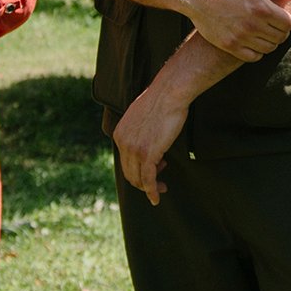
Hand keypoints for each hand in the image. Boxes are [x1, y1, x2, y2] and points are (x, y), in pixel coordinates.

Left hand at [113, 71, 190, 205]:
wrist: (170, 92)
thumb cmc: (163, 100)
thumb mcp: (144, 116)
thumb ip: (140, 130)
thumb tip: (149, 140)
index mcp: (120, 134)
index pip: (126, 161)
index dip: (140, 168)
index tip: (157, 166)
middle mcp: (123, 143)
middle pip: (130, 173)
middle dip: (143, 181)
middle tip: (159, 182)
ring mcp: (134, 149)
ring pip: (138, 179)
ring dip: (150, 187)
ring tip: (162, 187)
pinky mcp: (148, 154)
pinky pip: (148, 180)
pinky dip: (152, 192)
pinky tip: (156, 198)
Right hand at [186, 0, 290, 61]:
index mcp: (262, 8)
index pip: (288, 23)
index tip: (290, 17)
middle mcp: (253, 25)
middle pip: (280, 37)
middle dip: (283, 31)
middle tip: (279, 24)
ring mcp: (240, 37)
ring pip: (268, 48)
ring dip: (272, 41)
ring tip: (268, 32)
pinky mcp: (229, 45)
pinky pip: (253, 56)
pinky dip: (259, 52)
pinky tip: (256, 41)